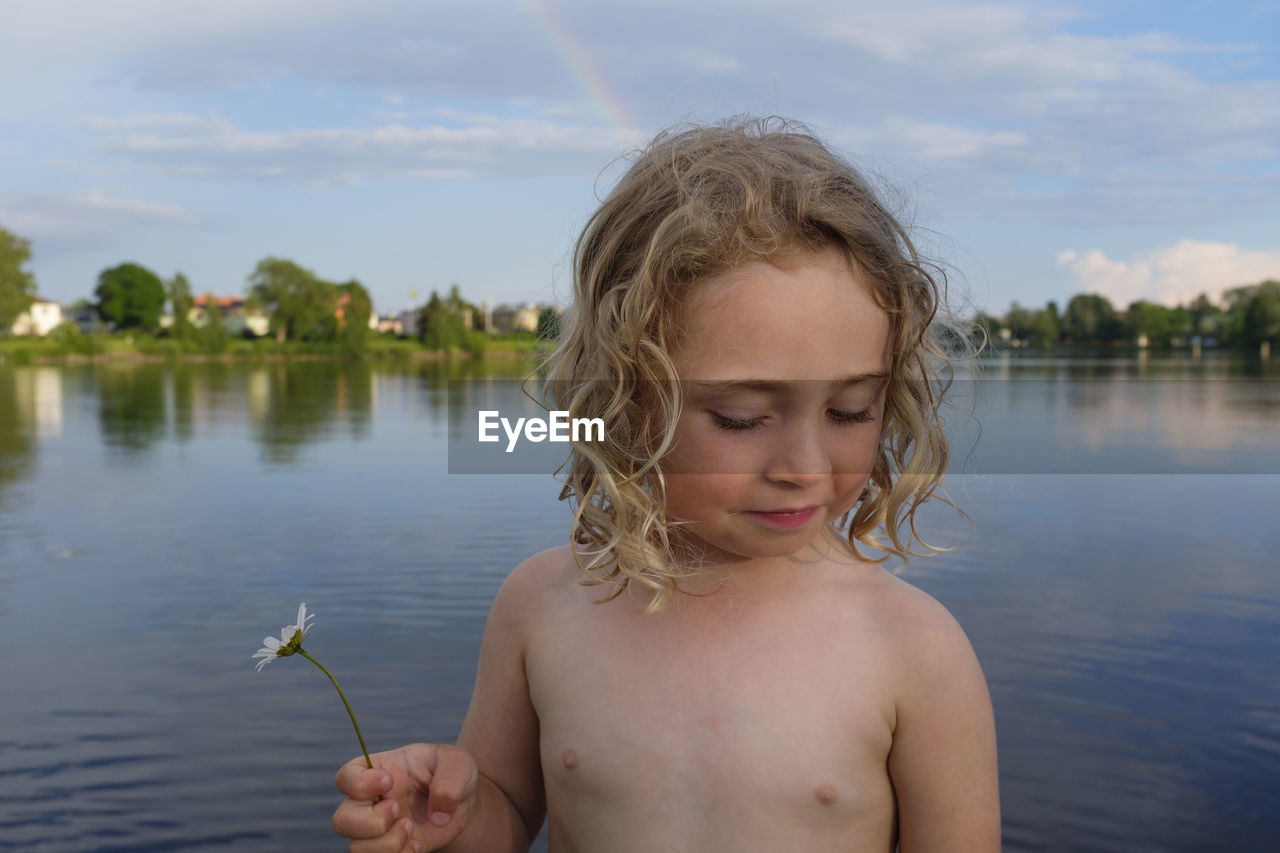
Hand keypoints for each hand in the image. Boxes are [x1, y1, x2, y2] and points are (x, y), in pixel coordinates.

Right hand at [333, 744, 478, 852]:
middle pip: (341, 820)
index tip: (389, 782)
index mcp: (381, 771)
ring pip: (356, 847)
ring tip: (411, 829)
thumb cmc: (454, 773)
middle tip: (398, 811)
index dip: (359, 784)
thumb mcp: (459, 764)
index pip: (346, 777)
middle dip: (370, 822)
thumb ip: (449, 782)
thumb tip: (437, 817)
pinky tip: (417, 846)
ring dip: (386, 844)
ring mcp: (378, 829)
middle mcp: (372, 802)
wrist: (463, 802)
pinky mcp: (390, 849)